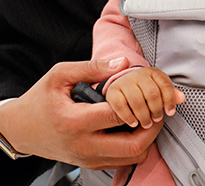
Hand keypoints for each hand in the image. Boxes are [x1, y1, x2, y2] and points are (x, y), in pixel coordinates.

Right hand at [0, 58, 163, 169]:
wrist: (22, 129)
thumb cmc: (41, 100)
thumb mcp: (60, 75)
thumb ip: (93, 67)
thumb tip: (123, 62)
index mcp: (76, 121)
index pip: (119, 115)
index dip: (138, 101)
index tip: (146, 88)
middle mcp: (84, 146)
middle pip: (133, 146)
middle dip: (154, 126)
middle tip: (159, 107)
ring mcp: (89, 159)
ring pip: (132, 158)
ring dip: (148, 138)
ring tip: (149, 115)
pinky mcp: (91, 164)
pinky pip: (123, 161)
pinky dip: (136, 145)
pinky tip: (134, 126)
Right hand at [106, 67, 184, 129]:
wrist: (121, 85)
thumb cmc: (143, 90)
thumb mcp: (157, 88)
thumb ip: (170, 93)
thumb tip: (182, 98)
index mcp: (152, 72)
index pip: (165, 84)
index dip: (170, 99)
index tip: (170, 112)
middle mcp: (138, 74)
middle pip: (152, 93)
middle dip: (156, 109)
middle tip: (156, 119)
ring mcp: (124, 82)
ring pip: (138, 101)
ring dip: (144, 116)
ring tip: (146, 123)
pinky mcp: (112, 91)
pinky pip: (121, 105)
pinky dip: (128, 117)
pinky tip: (133, 123)